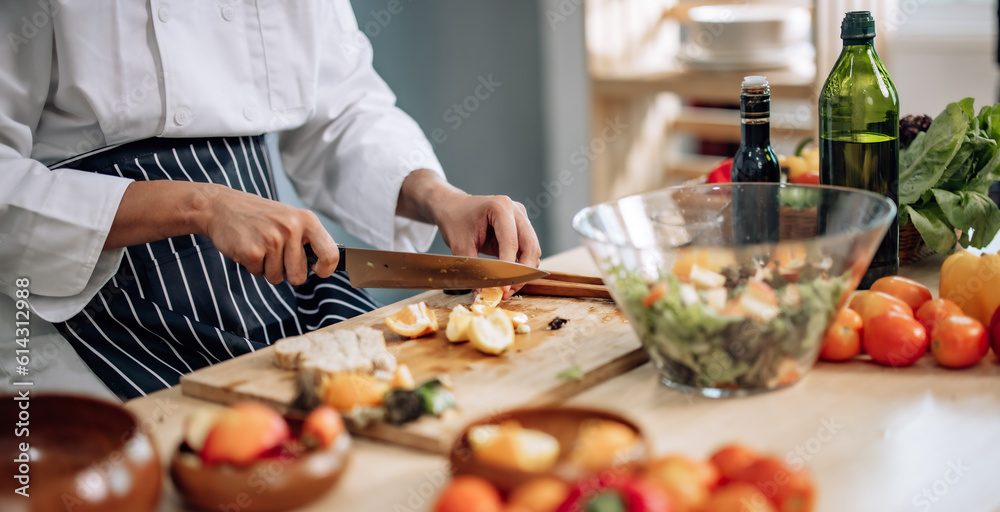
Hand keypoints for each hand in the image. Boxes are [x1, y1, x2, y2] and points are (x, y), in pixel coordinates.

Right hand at [106, 181, 339, 284]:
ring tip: (260, 246)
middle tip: (275, 254)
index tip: (317, 271)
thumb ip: (308, 240)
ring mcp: (272, 239)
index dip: (326, 269)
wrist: (221, 206)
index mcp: (306, 220)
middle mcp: (291, 228)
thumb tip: (328, 266)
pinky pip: (259, 274)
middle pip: (299, 275)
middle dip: (287, 273)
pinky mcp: (252, 251)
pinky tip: (248, 247)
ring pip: (278, 277)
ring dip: (267, 268)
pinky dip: (252, 266)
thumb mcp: (290, 219)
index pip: (331, 254)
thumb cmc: (260, 217)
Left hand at [396, 170, 541, 298]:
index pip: (511, 242)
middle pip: (530, 246)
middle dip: (522, 272)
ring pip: (533, 250)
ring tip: (507, 289)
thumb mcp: (460, 245)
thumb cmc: (455, 220)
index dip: (509, 267)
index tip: (503, 288)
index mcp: (500, 207)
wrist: (453, 207)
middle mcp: (516, 211)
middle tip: (508, 291)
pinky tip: (508, 279)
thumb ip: (473, 268)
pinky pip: (527, 250)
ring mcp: (521, 218)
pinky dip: (521, 266)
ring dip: (523, 272)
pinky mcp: (522, 228)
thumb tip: (482, 293)